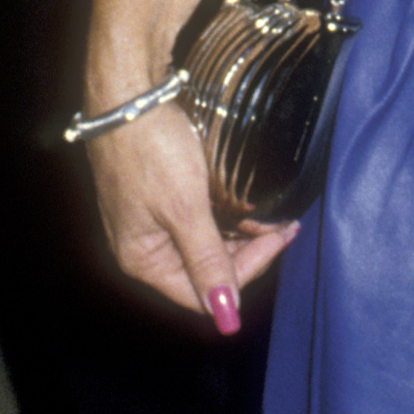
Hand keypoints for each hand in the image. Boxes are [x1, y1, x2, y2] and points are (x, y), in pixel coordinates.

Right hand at [86, 97, 297, 331]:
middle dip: (249, 253)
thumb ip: (208, 262)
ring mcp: (152, 224)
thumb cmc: (151, 151)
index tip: (277, 241)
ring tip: (273, 216)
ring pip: (208, 246)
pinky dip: (228, 219)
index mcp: (143, 260)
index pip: (203, 293)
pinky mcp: (161, 200)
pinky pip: (201, 223)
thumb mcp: (185, 209)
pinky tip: (250, 206)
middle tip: (283, 226)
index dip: (245, 274)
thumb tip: (225, 317)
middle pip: (207, 271)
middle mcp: (146, 249)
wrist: (129, 96)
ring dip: (243, 236)